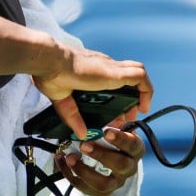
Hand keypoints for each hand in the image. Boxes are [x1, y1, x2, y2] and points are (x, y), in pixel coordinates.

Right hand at [33, 44, 153, 139]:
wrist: (50, 61)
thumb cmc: (50, 74)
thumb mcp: (62, 100)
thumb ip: (72, 116)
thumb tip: (81, 134)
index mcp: (90, 70)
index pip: (111, 80)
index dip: (116, 97)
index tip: (113, 115)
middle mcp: (103, 66)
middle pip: (126, 78)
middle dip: (130, 98)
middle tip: (126, 117)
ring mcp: (110, 68)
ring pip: (137, 73)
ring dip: (141, 92)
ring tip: (138, 110)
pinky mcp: (115, 73)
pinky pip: (140, 78)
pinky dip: (146, 91)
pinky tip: (141, 107)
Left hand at [54, 126, 144, 195]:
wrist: (109, 163)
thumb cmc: (108, 140)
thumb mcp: (111, 128)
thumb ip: (108, 121)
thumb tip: (99, 113)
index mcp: (133, 150)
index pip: (133, 145)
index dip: (121, 139)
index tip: (106, 132)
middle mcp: (128, 168)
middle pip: (120, 165)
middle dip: (101, 155)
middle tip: (84, 145)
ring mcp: (116, 182)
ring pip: (104, 183)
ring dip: (84, 170)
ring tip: (70, 157)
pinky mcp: (101, 192)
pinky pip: (86, 188)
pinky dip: (71, 176)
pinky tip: (62, 161)